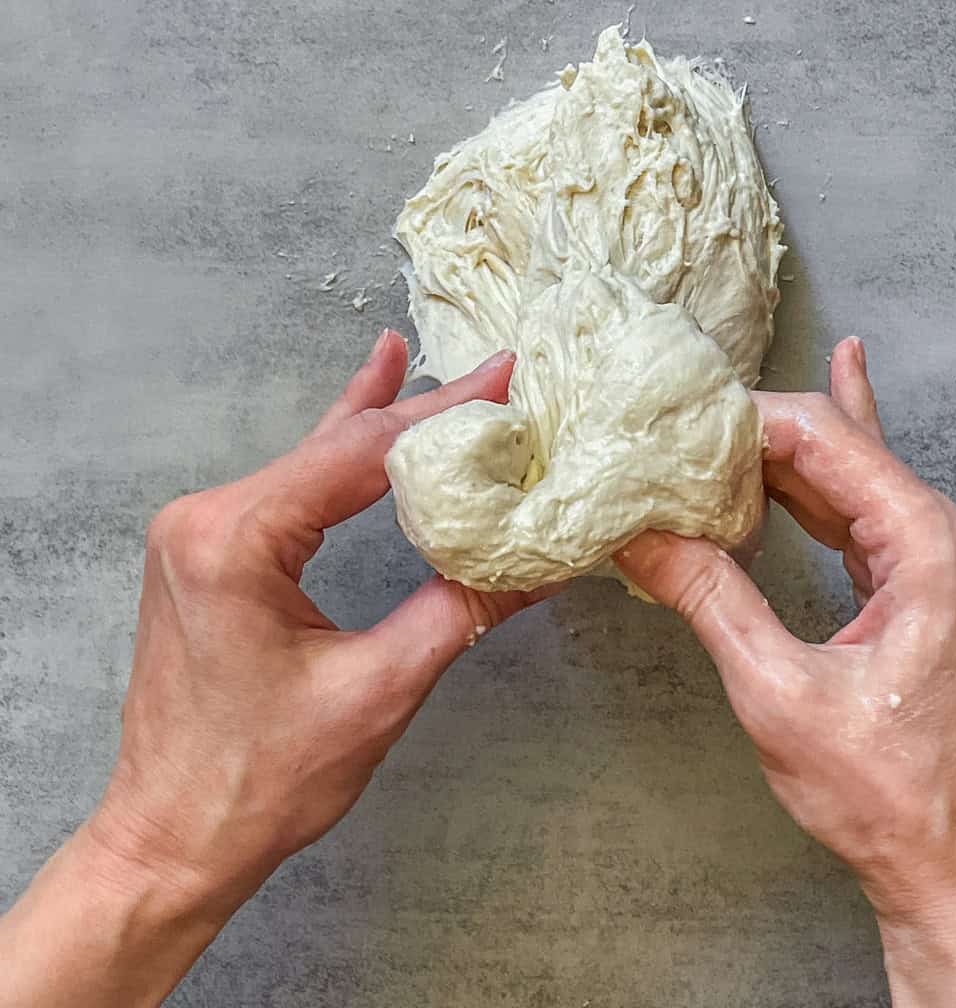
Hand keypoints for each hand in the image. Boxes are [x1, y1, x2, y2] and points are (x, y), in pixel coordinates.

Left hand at [0, 334, 553, 1007]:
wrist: (169, 841)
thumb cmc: (258, 783)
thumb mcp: (377, 692)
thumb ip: (460, 611)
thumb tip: (540, 560)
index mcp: (234, 541)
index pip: (359, 454)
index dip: (440, 417)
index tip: (504, 381)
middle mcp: (205, 518)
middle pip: (335, 446)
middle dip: (417, 412)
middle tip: (492, 373)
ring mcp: (198, 532)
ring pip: (311, 461)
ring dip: (376, 425)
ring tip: (417, 359)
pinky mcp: (206, 552)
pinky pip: (289, 488)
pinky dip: (338, 458)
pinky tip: (359, 401)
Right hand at [619, 338, 955, 1007]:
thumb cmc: (888, 797)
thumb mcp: (779, 693)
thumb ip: (710, 598)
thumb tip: (641, 535)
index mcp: (928, 544)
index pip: (825, 436)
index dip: (745, 420)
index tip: (675, 421)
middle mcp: (945, 535)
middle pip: (840, 443)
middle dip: (756, 431)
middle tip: (679, 414)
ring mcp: (941, 560)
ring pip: (849, 474)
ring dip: (781, 456)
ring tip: (713, 418)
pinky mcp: (926, 586)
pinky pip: (865, 508)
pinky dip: (823, 477)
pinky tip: (842, 388)